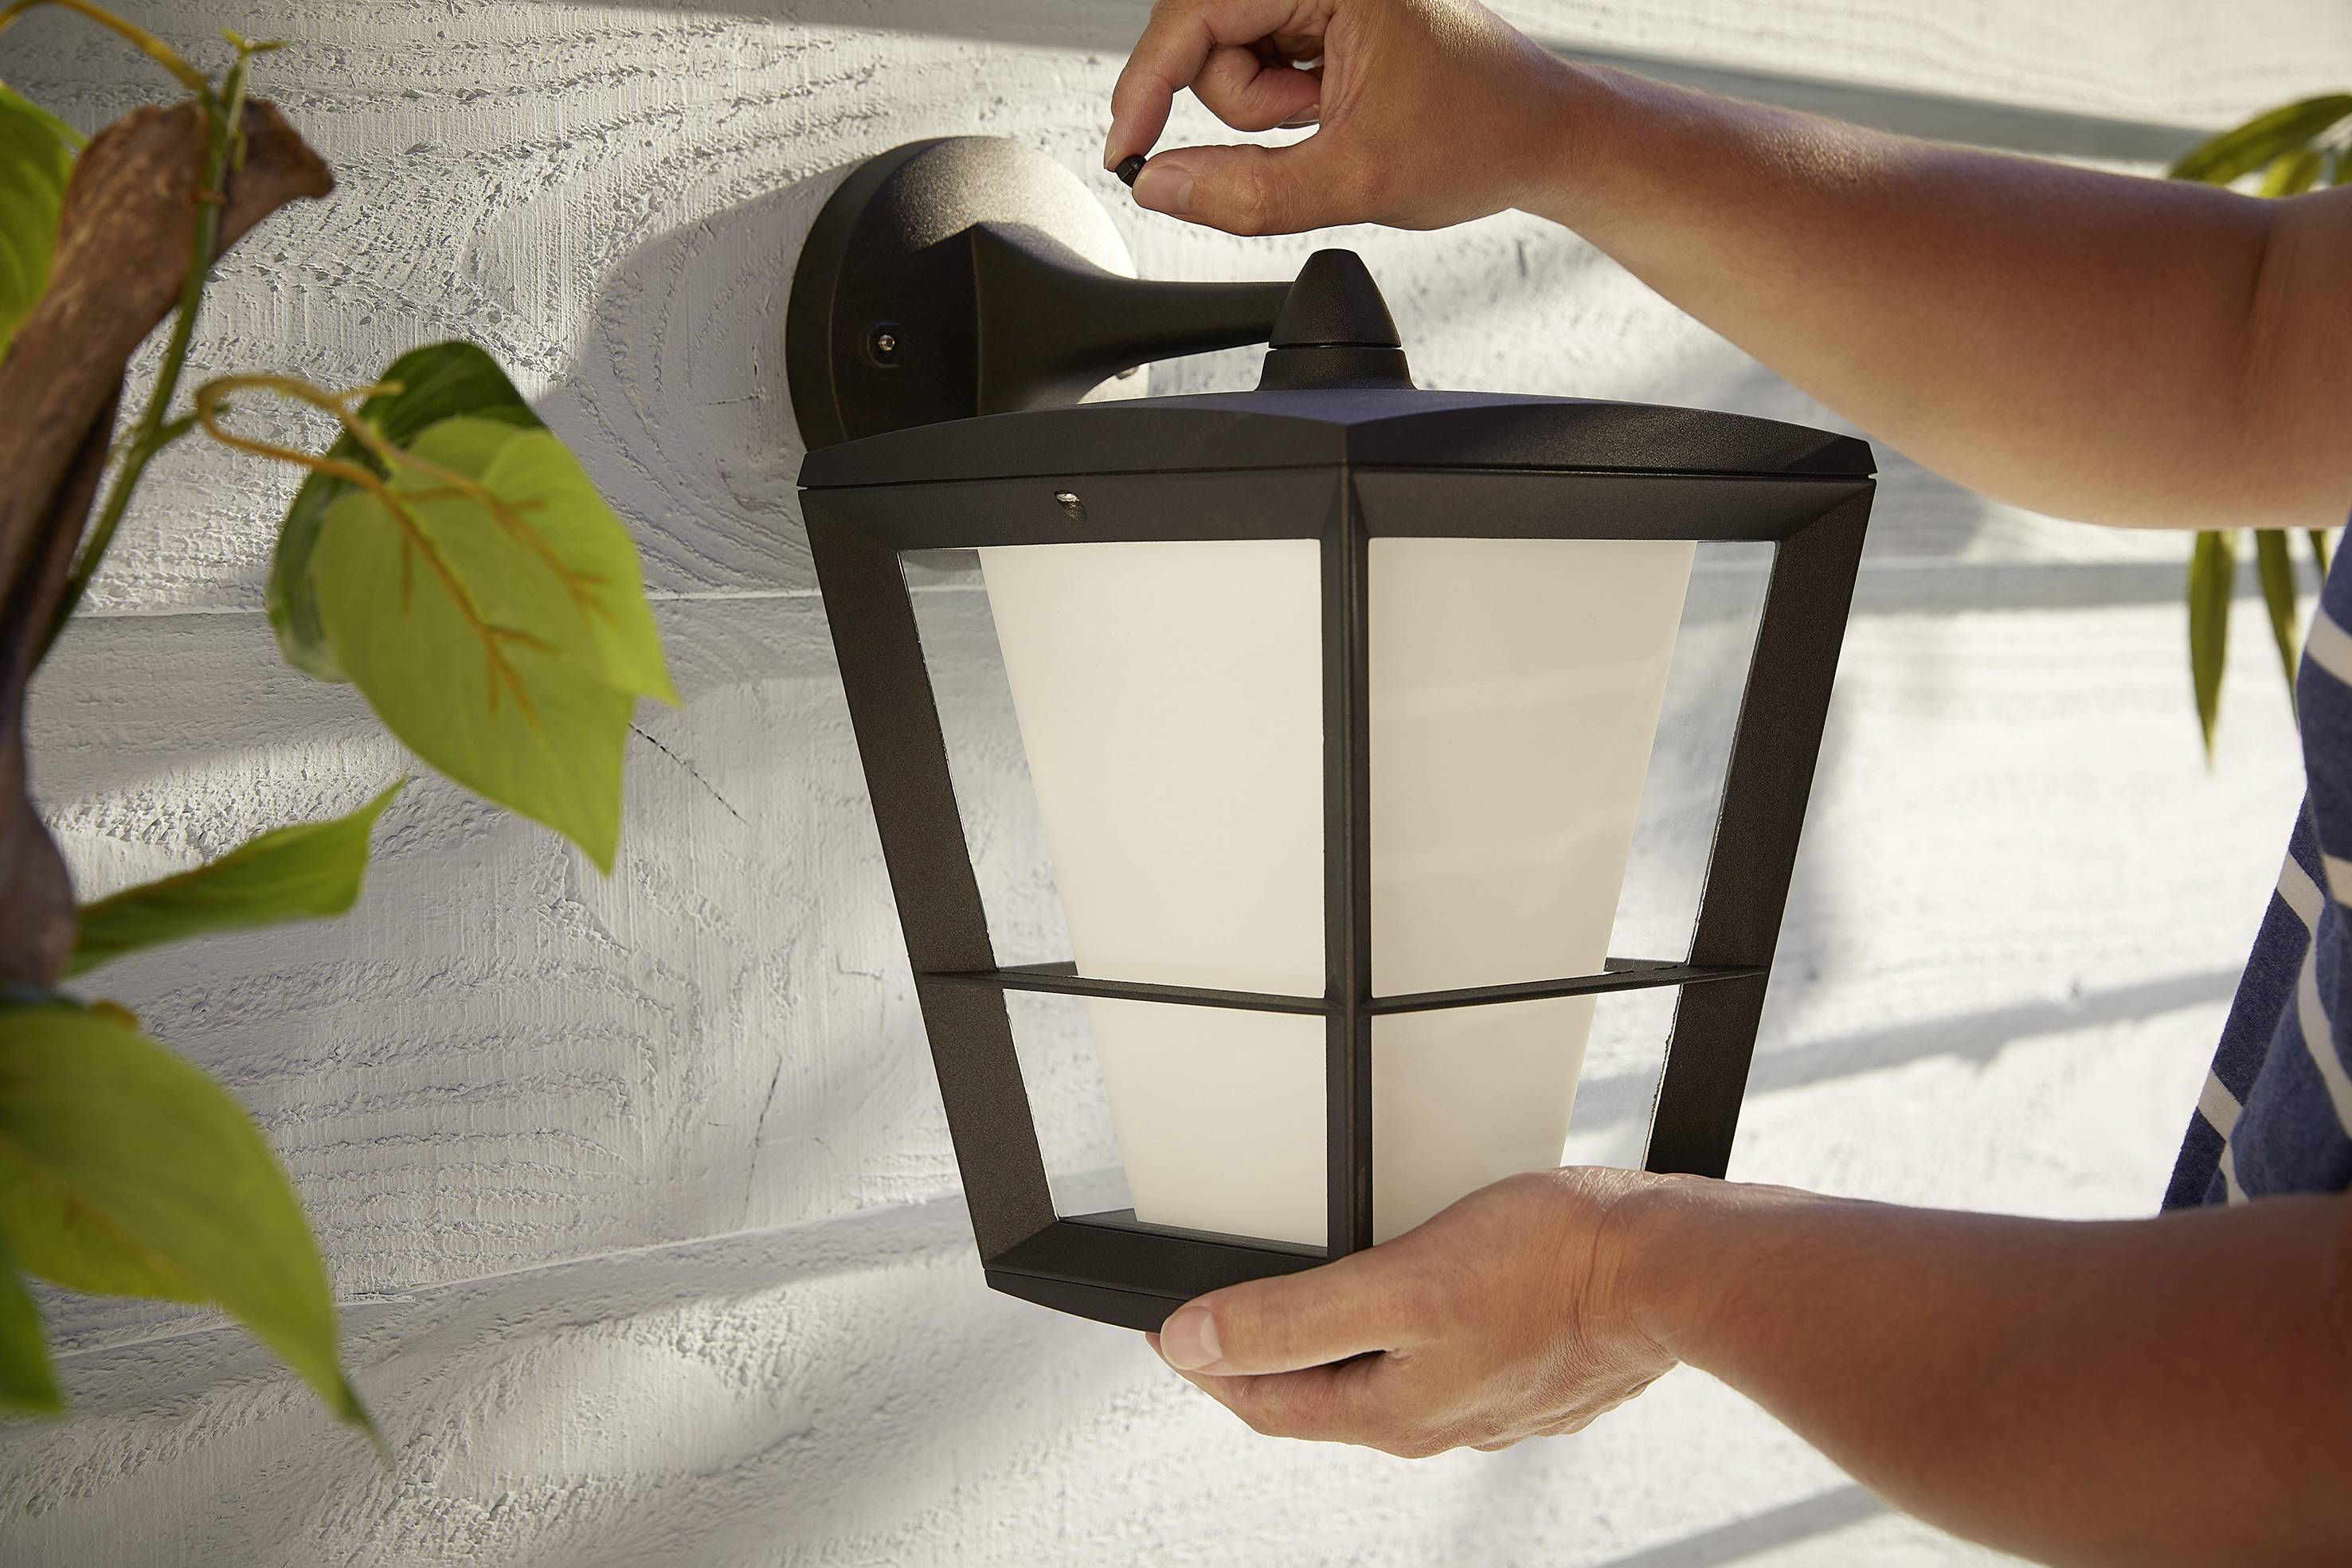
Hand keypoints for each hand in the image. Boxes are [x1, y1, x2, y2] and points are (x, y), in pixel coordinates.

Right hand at [1103, 0, 1579, 233]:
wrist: (1543, 139)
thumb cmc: (1483, 134)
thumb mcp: (1356, 180)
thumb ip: (1247, 192)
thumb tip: (1161, 186)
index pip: (1196, 12)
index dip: (1148, 83)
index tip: (1128, 148)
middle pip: (1206, 36)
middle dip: (1241, 103)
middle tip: (1308, 127)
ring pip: (1229, 60)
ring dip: (1266, 111)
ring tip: (1334, 122)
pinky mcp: (1324, 20)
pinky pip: (1260, 67)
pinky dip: (1284, 106)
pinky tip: (1335, 113)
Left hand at [1148, 1167, 1679, 1454]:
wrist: (1671, 1269)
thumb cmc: (1552, 1268)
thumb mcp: (1396, 1284)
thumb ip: (1288, 1320)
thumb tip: (1195, 1343)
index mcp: (1396, 1414)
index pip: (1268, 1406)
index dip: (1211, 1366)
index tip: (1174, 1332)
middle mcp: (1440, 1422)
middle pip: (1325, 1396)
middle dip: (1272, 1357)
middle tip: (1232, 1314)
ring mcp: (1490, 1400)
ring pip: (1387, 1377)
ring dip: (1343, 1343)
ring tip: (1315, 1297)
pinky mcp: (1533, 1369)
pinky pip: (1446, 1358)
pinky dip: (1411, 1329)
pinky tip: (1420, 1293)